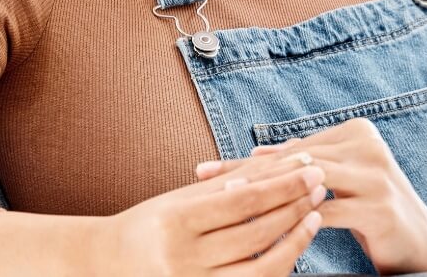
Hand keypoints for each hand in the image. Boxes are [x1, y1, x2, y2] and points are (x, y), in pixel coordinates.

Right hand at [95, 151, 326, 275]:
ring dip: (295, 241)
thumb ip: (230, 182)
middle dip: (294, 207)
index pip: (243, 200)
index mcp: (175, 221)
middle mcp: (182, 258)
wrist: (104, 265)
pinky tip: (294, 247)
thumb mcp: (182, 197)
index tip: (312, 166)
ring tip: (315, 215)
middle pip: (256, 233)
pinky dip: (278, 268)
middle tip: (321, 186)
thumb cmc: (149, 224)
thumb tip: (283, 161)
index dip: (283, 184)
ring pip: (260, 268)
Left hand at [198, 119, 426, 273]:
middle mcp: (369, 147)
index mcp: (359, 132)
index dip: (249, 159)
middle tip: (207, 181)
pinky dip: (292, 220)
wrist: (422, 244)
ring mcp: (377, 176)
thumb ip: (307, 163)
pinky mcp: (380, 208)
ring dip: (263, 193)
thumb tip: (260, 153)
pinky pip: (325, 213)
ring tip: (228, 201)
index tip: (208, 168)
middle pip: (296, 161)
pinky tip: (265, 230)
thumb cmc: (374, 209)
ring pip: (306, 182)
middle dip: (248, 173)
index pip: (293, 147)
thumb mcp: (342, 180)